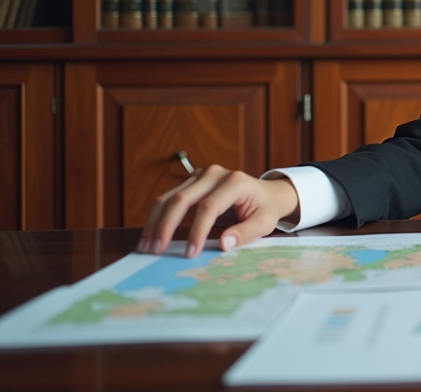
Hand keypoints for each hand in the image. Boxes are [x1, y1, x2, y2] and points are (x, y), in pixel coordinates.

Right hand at [137, 165, 299, 258]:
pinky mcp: (192, 181)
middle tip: (156, 251)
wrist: (267, 193)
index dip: (197, 231)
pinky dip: (158, 217)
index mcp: (235, 182)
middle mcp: (215, 174)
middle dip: (167, 226)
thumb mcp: (264, 223)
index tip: (190, 254)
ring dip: (156, 222)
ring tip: (147, 246)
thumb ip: (245, 233)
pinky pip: (169, 198)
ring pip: (169, 197)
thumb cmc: (265, 209)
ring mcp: (201, 175)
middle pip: (182, 199)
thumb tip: (223, 245)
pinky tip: (151, 235)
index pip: (209, 207)